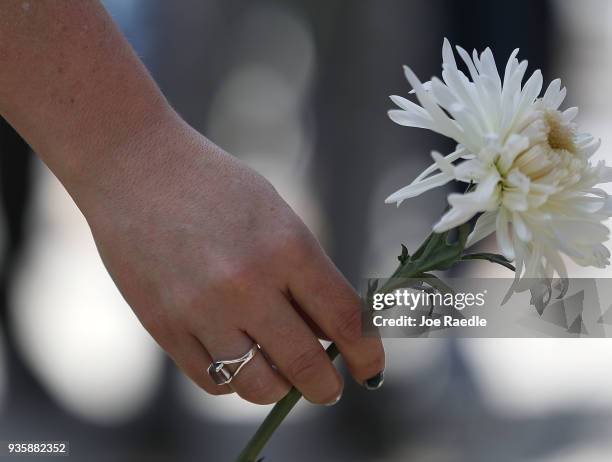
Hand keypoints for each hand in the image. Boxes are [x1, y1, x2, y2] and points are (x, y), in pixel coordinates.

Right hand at [74, 114, 384, 404]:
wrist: (136, 168)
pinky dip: (234, 379)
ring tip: (280, 372)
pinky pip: (212, 382)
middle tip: (329, 388)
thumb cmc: (217, 187)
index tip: (370, 368)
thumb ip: (304, 274)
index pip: (345, 321)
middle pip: (306, 366)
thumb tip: (330, 331)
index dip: (366, 354)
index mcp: (286, 247)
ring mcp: (201, 310)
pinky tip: (238, 358)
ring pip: (258, 386)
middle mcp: (247, 285)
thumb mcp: (276, 216)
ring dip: (279, 388)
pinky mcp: (164, 327)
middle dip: (327, 387)